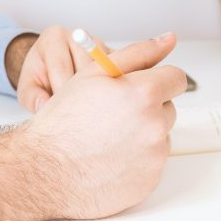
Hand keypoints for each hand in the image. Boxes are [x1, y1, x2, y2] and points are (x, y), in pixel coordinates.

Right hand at [0, 33, 185, 220]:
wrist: (45, 170)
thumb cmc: (64, 121)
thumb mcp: (94, 74)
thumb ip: (137, 53)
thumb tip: (168, 39)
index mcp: (144, 93)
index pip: (176, 78)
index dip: (158, 81)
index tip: (143, 87)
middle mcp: (155, 125)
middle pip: (168, 109)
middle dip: (148, 109)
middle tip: (114, 116)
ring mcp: (154, 156)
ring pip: (161, 137)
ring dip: (143, 135)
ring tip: (109, 139)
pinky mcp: (150, 181)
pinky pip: (153, 163)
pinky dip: (137, 160)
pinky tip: (110, 159)